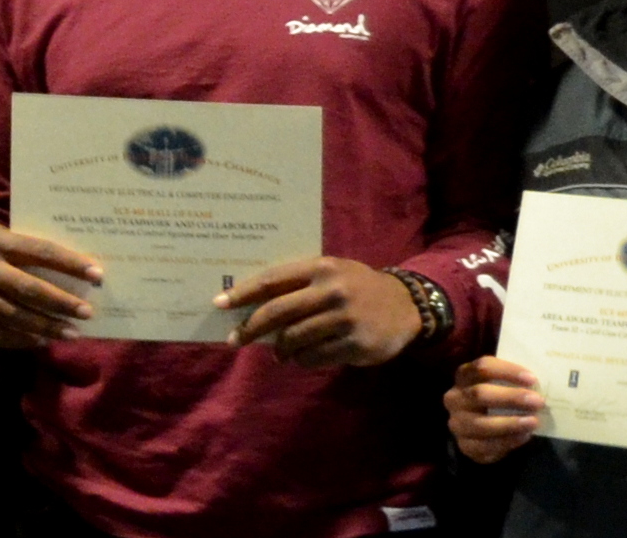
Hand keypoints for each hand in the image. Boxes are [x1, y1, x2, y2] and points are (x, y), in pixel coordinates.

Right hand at [0, 218, 98, 347]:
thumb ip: (20, 246)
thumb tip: (64, 267)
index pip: (40, 252)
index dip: (70, 264)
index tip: (97, 275)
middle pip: (29, 290)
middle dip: (61, 303)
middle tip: (87, 312)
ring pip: (14, 316)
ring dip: (45, 327)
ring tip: (71, 333)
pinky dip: (20, 339)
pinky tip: (40, 341)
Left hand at [217, 256, 421, 365]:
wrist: (406, 305)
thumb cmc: (357, 287)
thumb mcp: (332, 273)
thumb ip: (298, 283)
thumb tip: (251, 304)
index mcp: (321, 267)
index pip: (272, 281)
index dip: (242, 293)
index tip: (219, 304)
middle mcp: (331, 290)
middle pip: (278, 312)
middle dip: (251, 328)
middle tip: (236, 339)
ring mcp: (344, 318)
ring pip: (294, 339)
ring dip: (280, 349)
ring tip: (279, 352)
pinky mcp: (355, 344)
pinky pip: (314, 357)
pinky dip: (303, 360)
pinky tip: (304, 356)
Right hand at [443, 357, 543, 462]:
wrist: (483, 430)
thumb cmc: (498, 398)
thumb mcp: (501, 383)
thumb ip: (513, 380)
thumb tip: (539, 380)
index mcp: (464, 376)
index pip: (482, 367)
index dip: (507, 371)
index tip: (532, 379)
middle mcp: (455, 398)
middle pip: (479, 394)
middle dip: (511, 398)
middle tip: (538, 402)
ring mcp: (457, 424)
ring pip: (480, 424)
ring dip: (510, 423)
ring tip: (533, 422)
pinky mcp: (465, 446)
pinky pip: (485, 446)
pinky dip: (507, 441)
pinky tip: (524, 436)